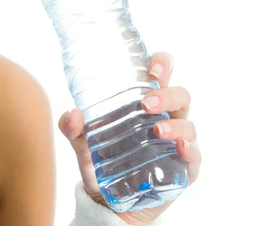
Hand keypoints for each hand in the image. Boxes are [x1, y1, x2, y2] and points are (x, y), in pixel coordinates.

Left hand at [58, 53, 200, 224]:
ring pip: (188, 123)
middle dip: (167, 94)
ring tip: (156, 130)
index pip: (161, 74)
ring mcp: (177, 142)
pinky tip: (181, 148)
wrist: (108, 203)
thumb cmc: (101, 162)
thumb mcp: (82, 144)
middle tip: (146, 103)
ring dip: (175, 124)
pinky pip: (194, 156)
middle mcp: (165, 117)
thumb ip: (73, 128)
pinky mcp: (183, 168)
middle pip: (180, 95)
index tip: (152, 67)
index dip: (162, 64)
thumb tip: (72, 113)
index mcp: (144, 102)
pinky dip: (190, 149)